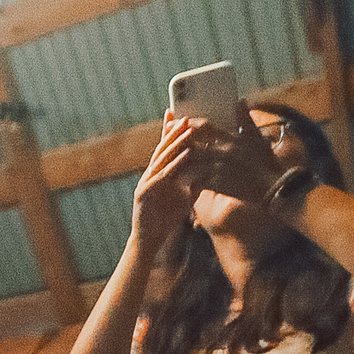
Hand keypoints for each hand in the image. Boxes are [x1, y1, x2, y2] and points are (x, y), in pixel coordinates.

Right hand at [131, 115, 204, 246]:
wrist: (149, 240)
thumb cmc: (165, 219)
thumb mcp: (184, 197)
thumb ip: (193, 183)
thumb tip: (209, 172)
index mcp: (158, 174)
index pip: (164, 149)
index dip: (169, 131)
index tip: (178, 114)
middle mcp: (150, 174)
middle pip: (162, 148)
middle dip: (174, 131)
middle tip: (187, 116)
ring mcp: (146, 183)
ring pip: (161, 159)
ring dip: (175, 143)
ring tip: (188, 130)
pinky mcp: (143, 194)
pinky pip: (162, 176)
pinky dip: (174, 165)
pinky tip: (185, 155)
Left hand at [176, 112, 287, 211]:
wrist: (274, 187)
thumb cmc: (265, 163)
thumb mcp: (257, 138)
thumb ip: (246, 120)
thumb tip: (240, 101)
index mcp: (231, 138)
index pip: (204, 126)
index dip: (188, 124)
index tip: (178, 123)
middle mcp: (223, 150)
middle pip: (191, 144)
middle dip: (177, 144)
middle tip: (165, 144)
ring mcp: (219, 167)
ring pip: (189, 163)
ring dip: (179, 164)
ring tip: (172, 165)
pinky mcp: (217, 184)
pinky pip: (195, 182)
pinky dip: (188, 182)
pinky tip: (183, 183)